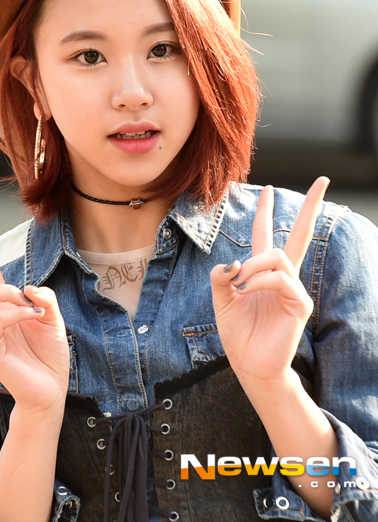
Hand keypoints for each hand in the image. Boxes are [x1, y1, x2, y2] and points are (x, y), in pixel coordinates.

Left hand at [210, 177, 328, 387]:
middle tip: (323, 180)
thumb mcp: (221, 300)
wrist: (248, 364)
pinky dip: (261, 281)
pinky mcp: (299, 303)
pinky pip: (281, 279)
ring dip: (254, 265)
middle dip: (310, 206)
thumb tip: (232, 261)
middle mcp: (282, 276)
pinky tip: (249, 292)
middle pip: (300, 234)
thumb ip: (221, 277)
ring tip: (240, 283)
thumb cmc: (238, 333)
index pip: (267, 234)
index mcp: (263, 272)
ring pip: (278, 256)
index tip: (268, 189)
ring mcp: (294, 288)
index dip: (266, 212)